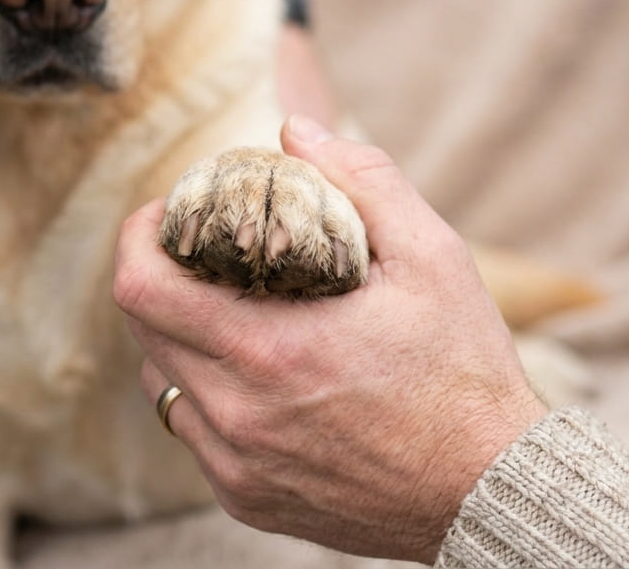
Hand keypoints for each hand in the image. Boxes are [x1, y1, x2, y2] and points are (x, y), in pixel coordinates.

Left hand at [113, 115, 547, 563]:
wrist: (489, 491)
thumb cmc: (464, 370)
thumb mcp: (432, 257)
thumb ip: (361, 181)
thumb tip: (293, 129)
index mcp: (271, 350)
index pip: (142, 288)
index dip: (139, 238)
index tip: (168, 216)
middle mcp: (239, 414)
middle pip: (142, 331)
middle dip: (158, 277)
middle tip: (201, 254)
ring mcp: (237, 464)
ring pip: (161, 382)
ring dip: (179, 336)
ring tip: (229, 311)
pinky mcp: (247, 498)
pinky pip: (193, 431)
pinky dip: (206, 392)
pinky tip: (257, 375)